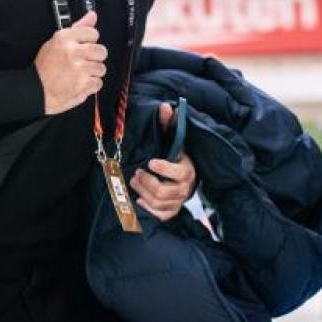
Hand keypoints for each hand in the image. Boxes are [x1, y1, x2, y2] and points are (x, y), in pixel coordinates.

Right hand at [35, 12, 106, 114]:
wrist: (37, 91)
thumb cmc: (45, 67)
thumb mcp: (56, 42)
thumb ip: (78, 28)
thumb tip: (93, 15)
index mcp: (65, 38)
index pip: (93, 33)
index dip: (89, 42)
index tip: (83, 47)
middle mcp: (73, 52)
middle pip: (101, 51)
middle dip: (94, 58)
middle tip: (83, 62)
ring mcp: (79, 69)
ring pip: (101, 68)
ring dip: (92, 73)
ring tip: (79, 74)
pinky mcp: (83, 84)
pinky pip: (98, 83)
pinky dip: (90, 85)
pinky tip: (79, 83)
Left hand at [130, 101, 196, 220]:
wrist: (184, 178)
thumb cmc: (175, 156)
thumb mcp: (172, 139)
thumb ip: (168, 124)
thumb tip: (165, 106)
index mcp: (187, 169)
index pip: (178, 173)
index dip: (164, 169)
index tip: (151, 162)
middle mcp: (185, 188)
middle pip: (164, 191)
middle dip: (146, 182)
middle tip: (136, 173)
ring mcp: (178, 201)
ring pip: (158, 202)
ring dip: (143, 192)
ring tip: (135, 182)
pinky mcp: (172, 211)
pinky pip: (160, 215)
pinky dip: (148, 208)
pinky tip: (139, 200)